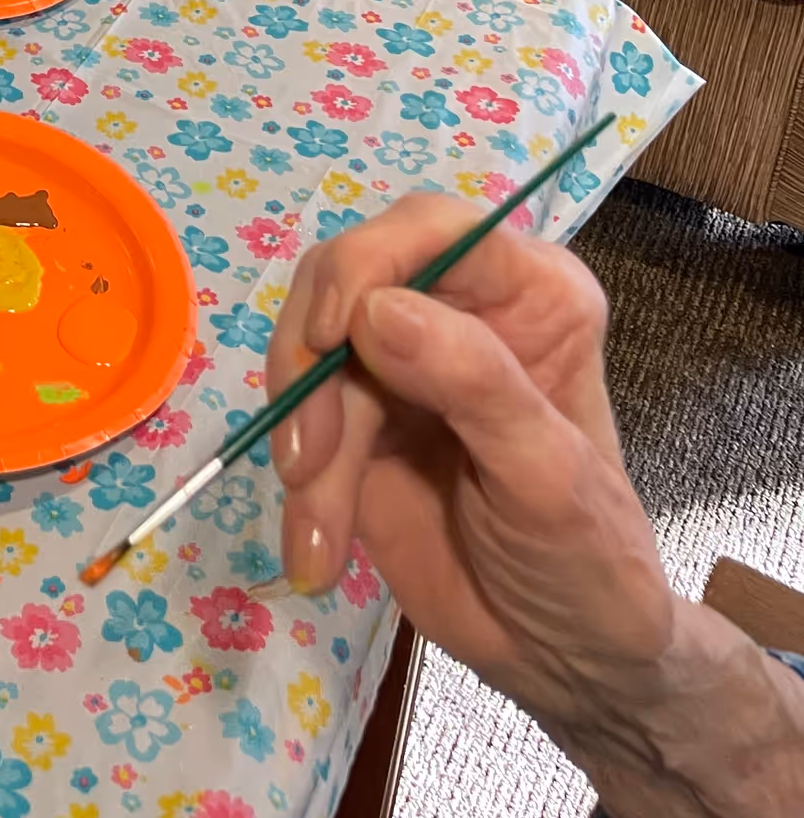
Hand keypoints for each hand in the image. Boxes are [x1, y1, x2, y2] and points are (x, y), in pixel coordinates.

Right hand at [269, 195, 673, 721]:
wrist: (563, 659)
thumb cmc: (590, 561)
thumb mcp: (548, 476)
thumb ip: (475, 384)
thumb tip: (376, 308)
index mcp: (526, 293)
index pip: (432, 228)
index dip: (367, 263)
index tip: (330, 337)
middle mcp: (457, 307)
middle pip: (345, 281)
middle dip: (314, 369)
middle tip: (307, 460)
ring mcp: (400, 362)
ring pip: (310, 354)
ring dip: (302, 444)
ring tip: (320, 535)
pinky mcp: (358, 419)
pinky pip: (300, 420)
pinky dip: (299, 486)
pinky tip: (316, 551)